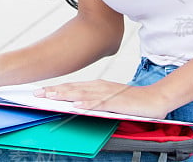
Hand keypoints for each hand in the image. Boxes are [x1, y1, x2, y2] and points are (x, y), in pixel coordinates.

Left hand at [35, 80, 169, 118]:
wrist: (155, 98)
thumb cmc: (132, 100)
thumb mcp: (109, 99)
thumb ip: (93, 100)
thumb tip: (76, 104)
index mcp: (96, 86)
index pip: (71, 86)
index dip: (55, 88)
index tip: (40, 90)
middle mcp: (99, 87)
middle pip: (72, 88)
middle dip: (54, 91)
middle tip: (37, 93)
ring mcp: (107, 94)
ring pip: (82, 94)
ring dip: (65, 95)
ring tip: (50, 97)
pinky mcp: (116, 102)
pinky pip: (99, 103)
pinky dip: (87, 104)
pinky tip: (76, 106)